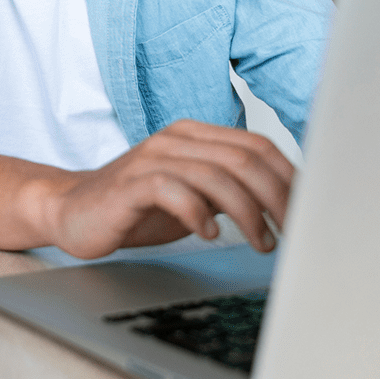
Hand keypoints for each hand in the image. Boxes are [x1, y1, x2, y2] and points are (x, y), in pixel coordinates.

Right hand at [40, 119, 294, 259]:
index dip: (289, 177)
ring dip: (247, 213)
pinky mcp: (131, 183)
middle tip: (293, 232)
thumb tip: (285, 208)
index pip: (257, 145)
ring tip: (261, 243)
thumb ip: (230, 192)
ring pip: (216, 175)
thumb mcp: (193, 196)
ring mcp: (152, 158)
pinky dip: (199, 213)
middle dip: (278, 198)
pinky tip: (209, 234)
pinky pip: (174, 190)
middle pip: (244, 159)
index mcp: (195, 136)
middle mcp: (176, 139)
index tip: (308, 210)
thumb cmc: (136, 207)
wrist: (71, 210)